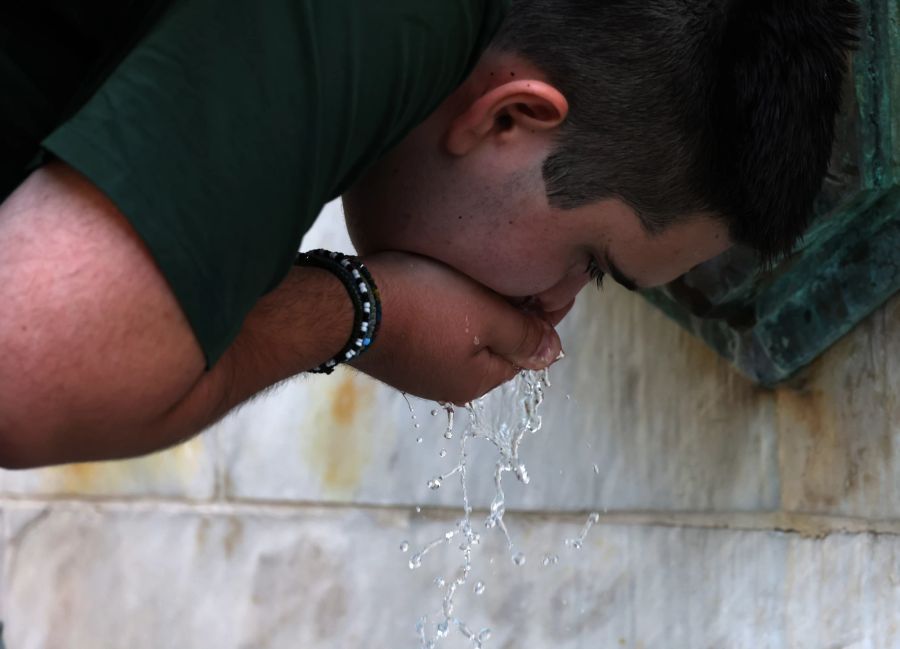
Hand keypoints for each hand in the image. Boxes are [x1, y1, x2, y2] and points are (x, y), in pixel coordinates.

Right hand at [351, 251, 562, 403]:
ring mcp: (416, 372)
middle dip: (506, 313)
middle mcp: (447, 385)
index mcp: (477, 381)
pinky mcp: (393, 354)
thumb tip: (554, 354)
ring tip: (477, 274)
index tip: (550, 282)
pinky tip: (440, 287)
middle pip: (493, 345)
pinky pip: (433, 333)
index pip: (525, 350)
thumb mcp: (485, 316)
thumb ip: (523, 335)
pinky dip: (444, 314)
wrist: (344, 306)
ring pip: (462, 338)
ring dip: (474, 311)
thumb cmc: (421, 306)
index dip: (540, 314)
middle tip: (515, 271)